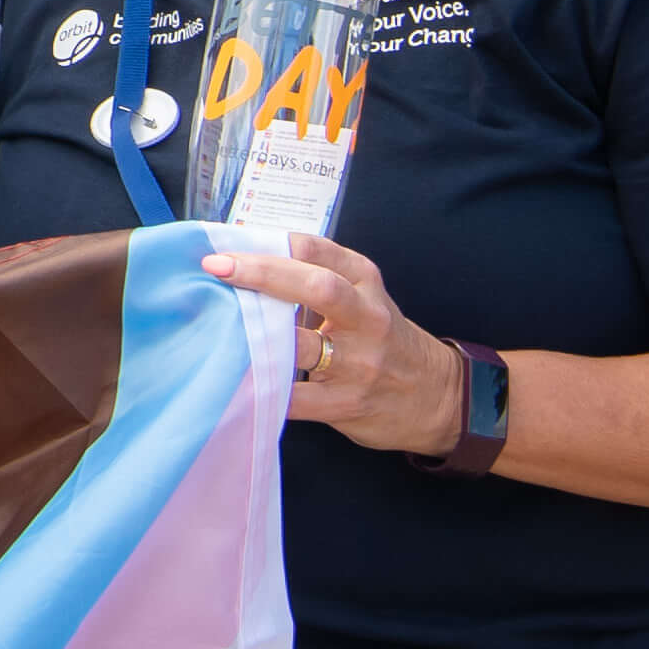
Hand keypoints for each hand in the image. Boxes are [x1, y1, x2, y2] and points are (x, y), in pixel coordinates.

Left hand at [201, 230, 465, 454]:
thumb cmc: (380, 338)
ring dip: (253, 335)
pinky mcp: (347, 403)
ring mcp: (359, 362)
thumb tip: (240, 264)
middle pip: (315, 287)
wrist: (436, 396)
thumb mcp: (361, 298)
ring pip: (302, 344)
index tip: (225, 247)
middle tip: (215, 268)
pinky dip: (261, 388)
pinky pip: (296, 397)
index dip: (268, 245)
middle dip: (261, 274)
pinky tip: (232, 381)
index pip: (317, 251)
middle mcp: (365, 317)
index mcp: (364, 282)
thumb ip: (312, 281)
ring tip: (212, 326)